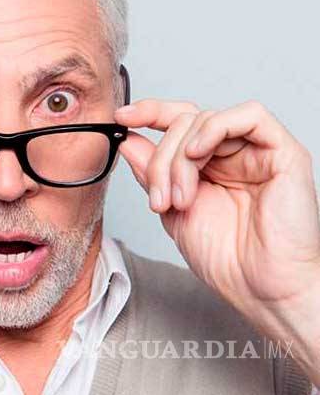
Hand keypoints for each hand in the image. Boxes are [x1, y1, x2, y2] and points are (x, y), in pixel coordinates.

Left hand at [114, 99, 319, 343]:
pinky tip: (197, 154)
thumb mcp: (171, 211)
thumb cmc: (225, 259)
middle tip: (159, 198)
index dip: (149, 113)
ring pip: (207, 119)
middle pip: (185, 121)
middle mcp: (232, 153)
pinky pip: (250, 115)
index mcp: (207, 165)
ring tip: (180, 197)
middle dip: (161, 158)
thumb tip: (128, 141)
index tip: (121, 118)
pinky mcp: (284, 152)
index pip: (178, 122)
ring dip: (180, 156)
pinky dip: (214, 128)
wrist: (261, 290)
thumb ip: (151, 174)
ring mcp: (257, 151)